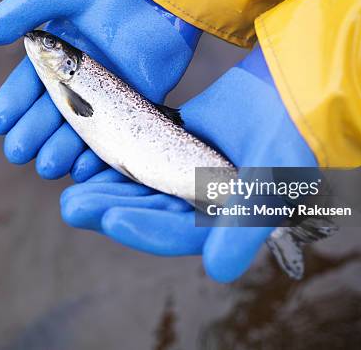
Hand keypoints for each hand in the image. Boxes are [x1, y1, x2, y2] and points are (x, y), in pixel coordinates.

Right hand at [0, 0, 200, 180]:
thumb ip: (21, 10)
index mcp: (53, 58)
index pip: (26, 87)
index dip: (12, 107)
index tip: (0, 125)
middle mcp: (76, 82)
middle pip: (49, 116)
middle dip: (32, 136)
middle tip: (20, 153)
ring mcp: (105, 97)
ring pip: (78, 132)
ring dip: (61, 151)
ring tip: (49, 167)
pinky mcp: (134, 107)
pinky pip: (115, 137)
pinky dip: (99, 155)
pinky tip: (84, 167)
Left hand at [60, 45, 316, 281]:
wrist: (288, 90)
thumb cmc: (288, 139)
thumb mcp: (270, 183)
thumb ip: (244, 225)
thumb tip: (218, 271)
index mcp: (220, 222)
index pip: (176, 233)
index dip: (144, 229)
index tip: (111, 219)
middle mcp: (198, 205)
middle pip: (147, 212)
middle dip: (110, 209)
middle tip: (72, 205)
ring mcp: (184, 175)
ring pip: (139, 186)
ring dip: (107, 188)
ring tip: (72, 189)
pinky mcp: (174, 145)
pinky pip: (141, 154)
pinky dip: (118, 157)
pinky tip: (90, 155)